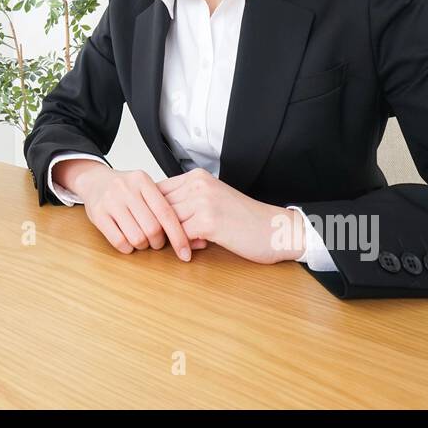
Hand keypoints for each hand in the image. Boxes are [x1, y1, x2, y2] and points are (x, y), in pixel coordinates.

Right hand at [69, 163, 196, 260]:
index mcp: (142, 180)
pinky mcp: (97, 214)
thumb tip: (195, 236)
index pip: (166, 212)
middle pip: (153, 228)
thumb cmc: (126, 189)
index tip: (186, 252)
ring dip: (143, 246)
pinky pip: (119, 241)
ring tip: (141, 240)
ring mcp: (110, 201)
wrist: (94, 180)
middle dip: (158, 242)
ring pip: (137, 237)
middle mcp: (126, 189)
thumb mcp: (145, 188)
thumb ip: (165, 206)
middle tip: (156, 241)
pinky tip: (128, 242)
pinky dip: (128, 248)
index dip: (178, 236)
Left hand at [157, 168, 304, 263]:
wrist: (274, 229)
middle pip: (158, 205)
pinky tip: (193, 251)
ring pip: (167, 221)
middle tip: (161, 240)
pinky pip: (180, 235)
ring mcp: (203, 201)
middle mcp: (198, 184)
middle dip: (157, 225)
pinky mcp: (208, 221)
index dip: (152, 210)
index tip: (153, 225)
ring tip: (182, 245)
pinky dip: (183, 246)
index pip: (158, 190)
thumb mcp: (212, 199)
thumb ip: (187, 201)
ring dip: (170, 237)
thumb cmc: (244, 218)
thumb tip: (156, 215)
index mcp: (197, 177)